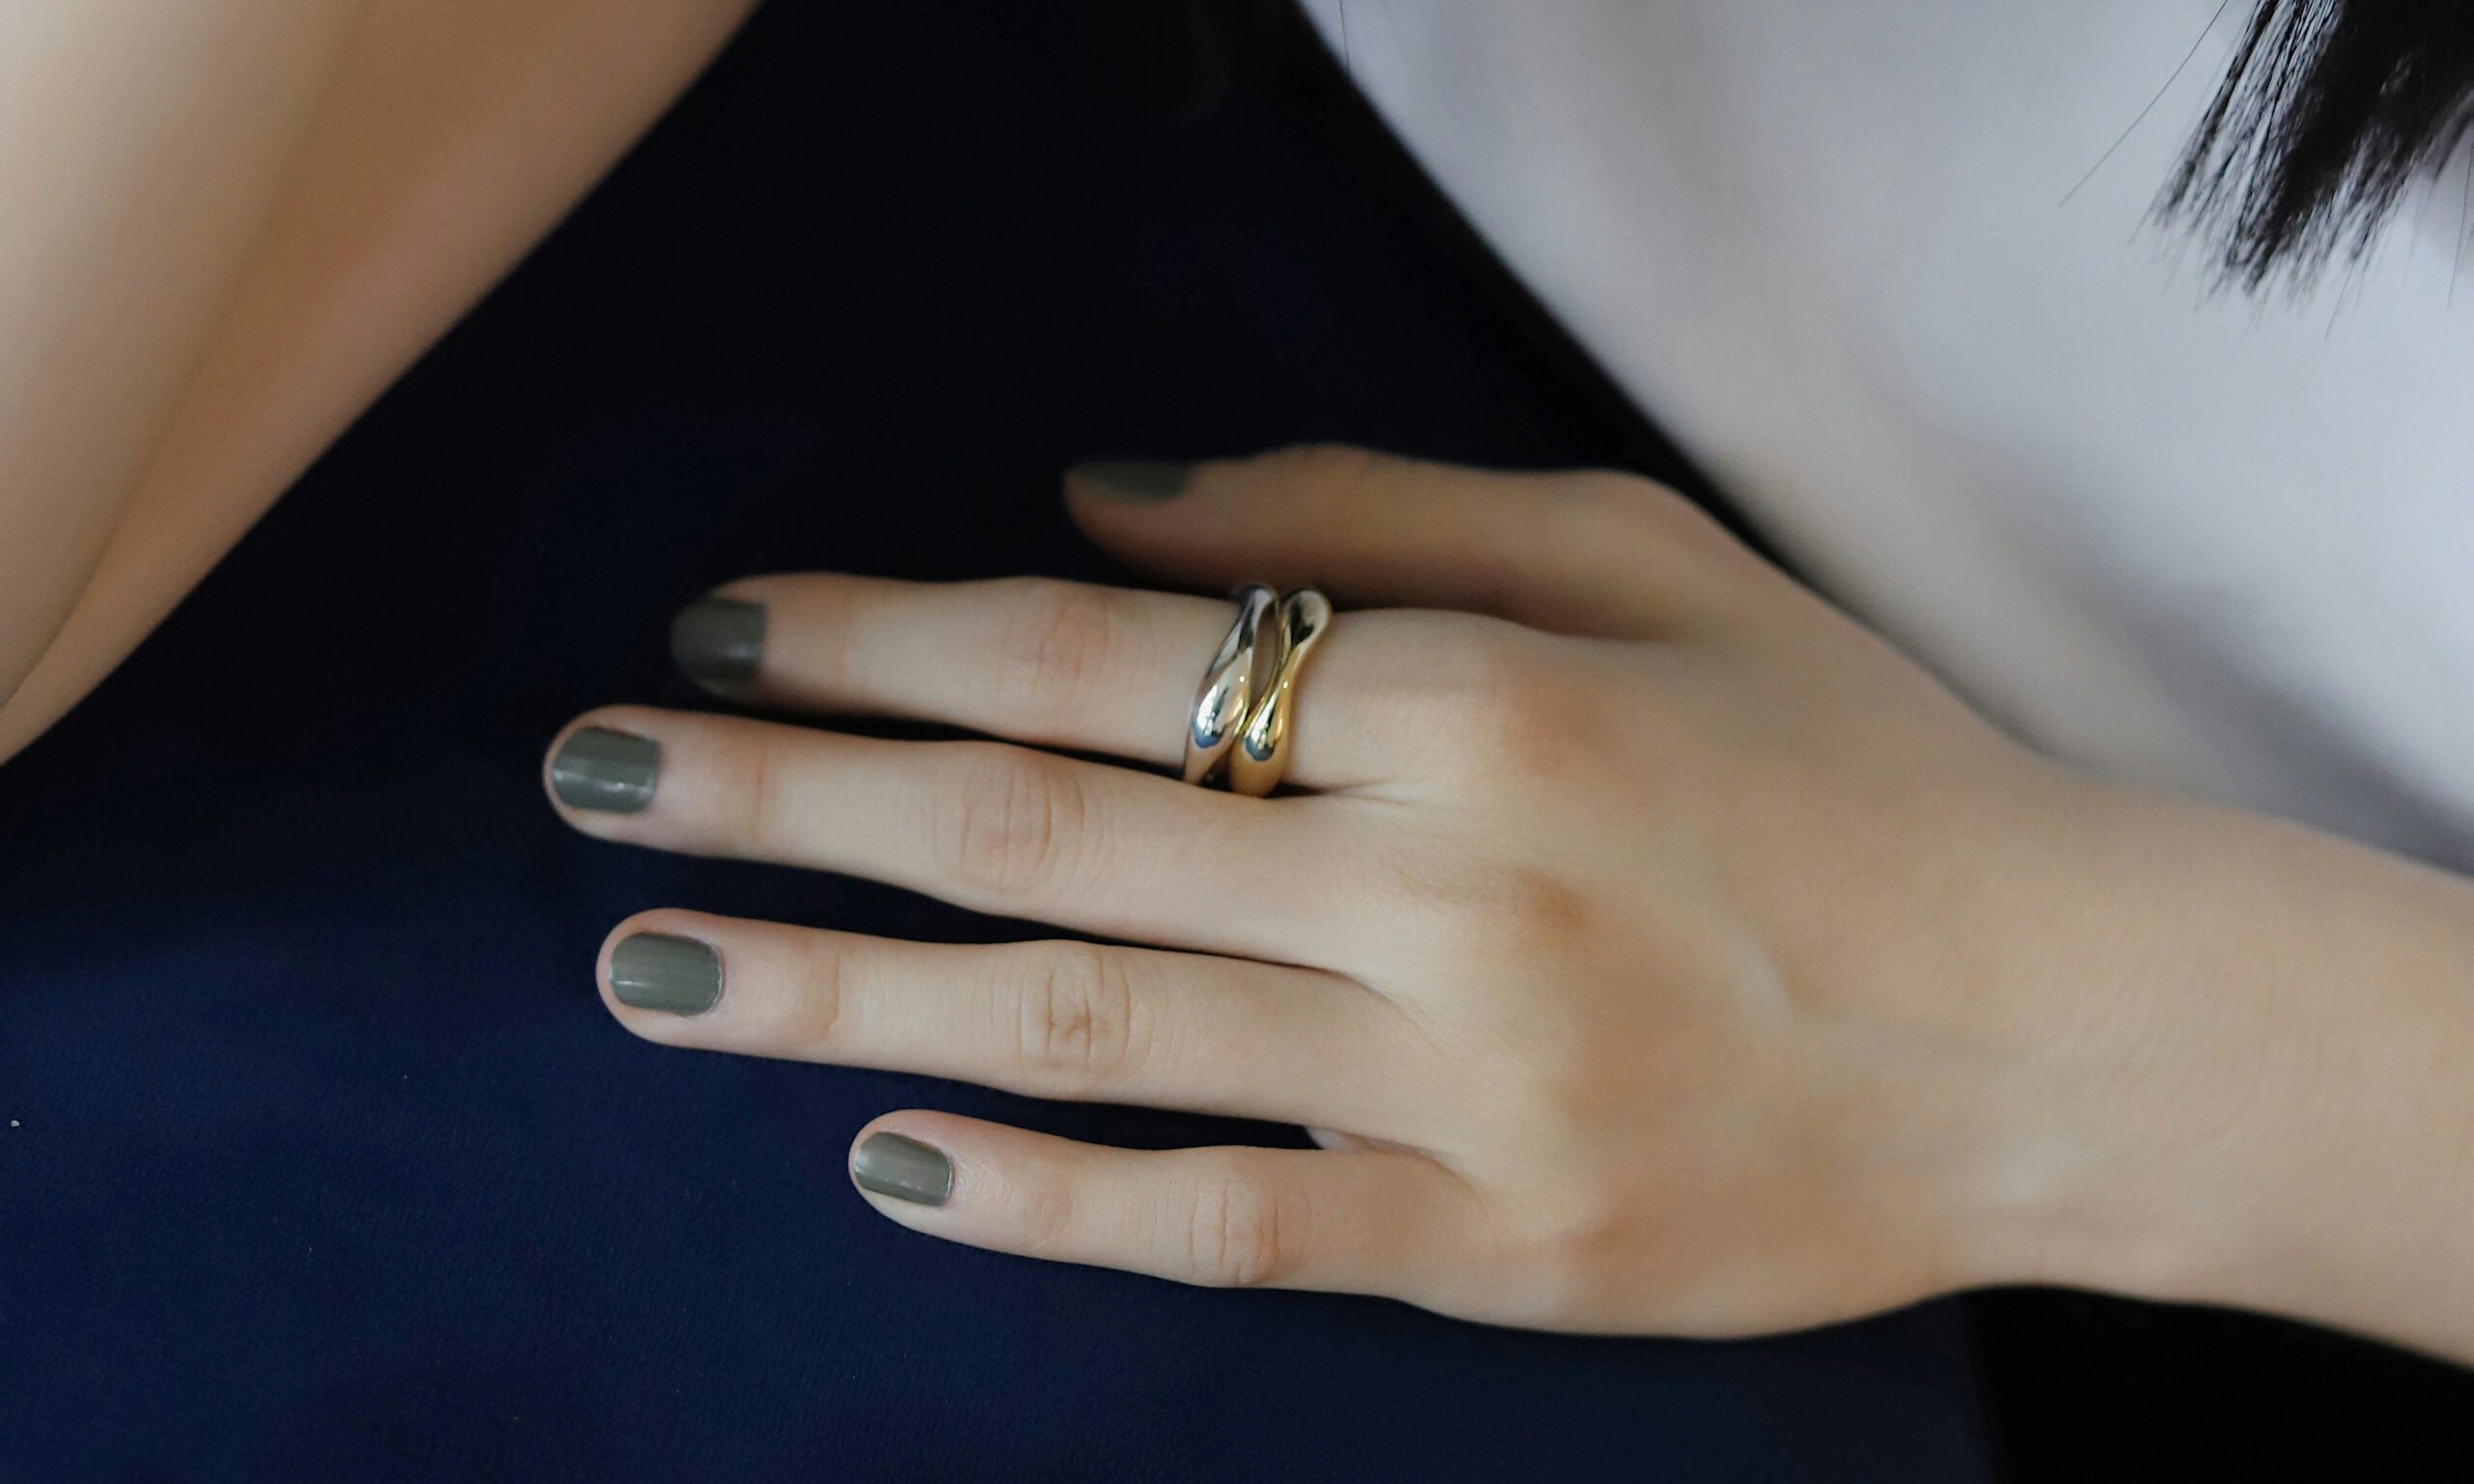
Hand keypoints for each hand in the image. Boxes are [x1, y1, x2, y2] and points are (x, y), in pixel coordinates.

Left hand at [542, 446, 2473, 1343]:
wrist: (2064, 1028)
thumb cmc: (1854, 766)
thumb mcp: (1644, 557)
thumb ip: (1359, 510)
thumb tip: (1096, 508)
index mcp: (1475, 700)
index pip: (1106, 659)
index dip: (890, 638)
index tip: (730, 629)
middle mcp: (1442, 895)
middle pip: (1047, 837)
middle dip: (794, 799)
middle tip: (591, 781)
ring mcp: (1464, 1094)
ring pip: (1095, 1033)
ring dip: (851, 1000)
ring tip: (658, 975)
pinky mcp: (1497, 1258)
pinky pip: (1235, 1230)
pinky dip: (1056, 1202)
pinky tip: (892, 1171)